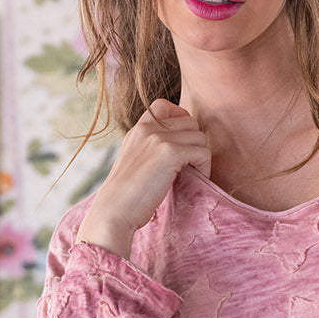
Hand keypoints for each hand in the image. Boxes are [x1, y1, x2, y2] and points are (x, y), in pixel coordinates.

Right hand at [76, 99, 211, 258]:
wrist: (114, 211)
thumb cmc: (126, 195)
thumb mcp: (134, 160)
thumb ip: (151, 147)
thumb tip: (183, 147)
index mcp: (137, 129)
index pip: (164, 106)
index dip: (180, 120)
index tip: (181, 143)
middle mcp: (147, 128)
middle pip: (190, 122)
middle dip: (194, 143)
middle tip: (189, 165)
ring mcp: (158, 138)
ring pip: (200, 137)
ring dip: (201, 157)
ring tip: (191, 175)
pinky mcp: (170, 153)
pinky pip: (203, 152)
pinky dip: (204, 168)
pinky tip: (195, 180)